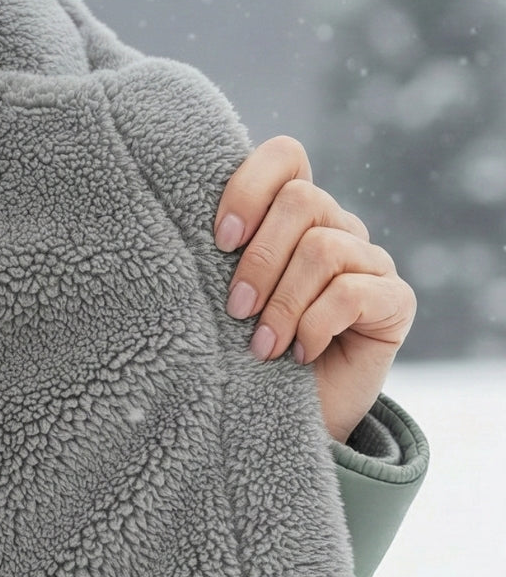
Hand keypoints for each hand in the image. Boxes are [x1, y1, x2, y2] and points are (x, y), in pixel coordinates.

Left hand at [213, 135, 416, 442]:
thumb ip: (219, 259)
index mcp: (293, 216)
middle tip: (235, 310)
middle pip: (302, 201)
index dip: (250, 186)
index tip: (220, 241)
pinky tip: (300, 354)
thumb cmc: (245, 357)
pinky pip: (351, 292)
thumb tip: (180, 227)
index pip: (286, 157)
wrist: (285, 420)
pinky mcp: (395, 300)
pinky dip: (315, 325)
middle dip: (259, 260)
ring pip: (323, 249)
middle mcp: (337, 227)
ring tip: (262, 346)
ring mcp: (370, 261)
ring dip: (283, 303)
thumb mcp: (224, 302)